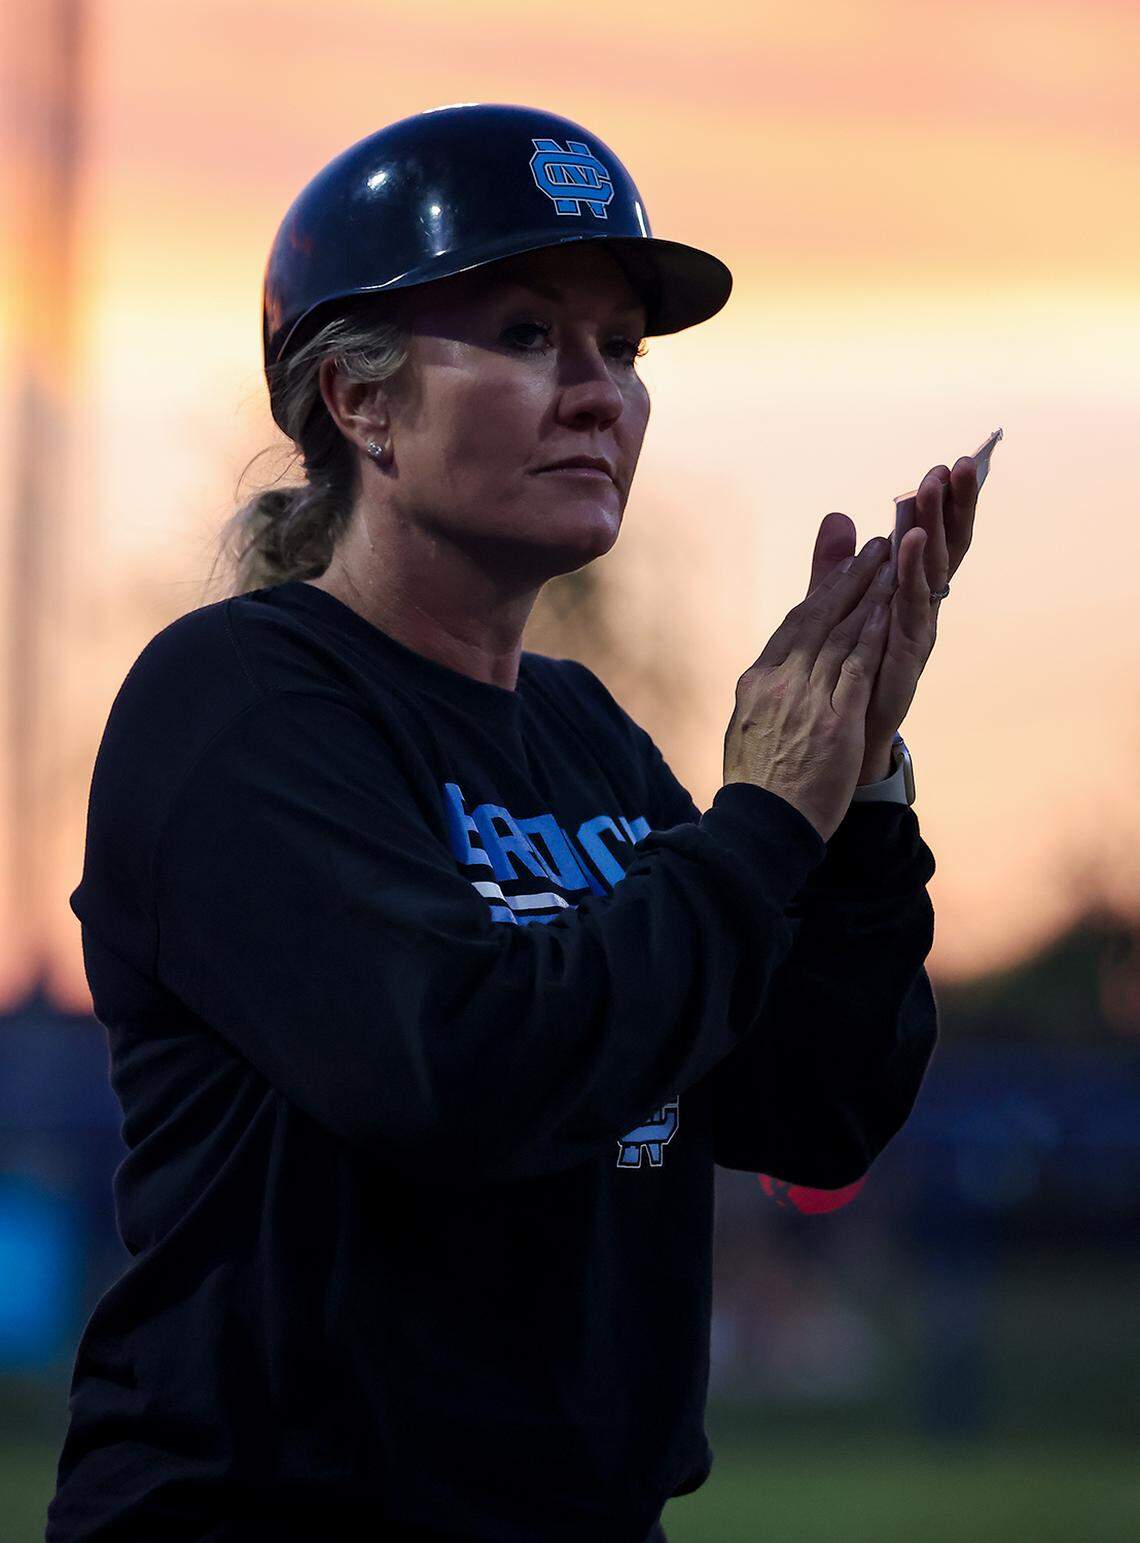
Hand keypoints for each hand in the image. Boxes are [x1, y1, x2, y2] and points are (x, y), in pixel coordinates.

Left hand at [804, 453, 983, 775]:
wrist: (843, 740)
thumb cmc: (848, 674)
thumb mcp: (838, 608)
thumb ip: (837, 566)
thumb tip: (838, 517)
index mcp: (909, 594)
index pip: (934, 539)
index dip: (945, 504)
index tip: (952, 462)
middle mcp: (921, 609)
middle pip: (944, 548)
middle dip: (952, 506)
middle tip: (960, 463)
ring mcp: (917, 631)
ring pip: (932, 571)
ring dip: (935, 527)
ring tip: (937, 488)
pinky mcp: (905, 654)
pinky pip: (910, 607)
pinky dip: (911, 572)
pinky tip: (909, 543)